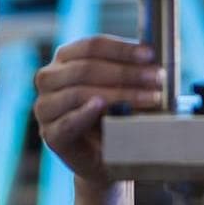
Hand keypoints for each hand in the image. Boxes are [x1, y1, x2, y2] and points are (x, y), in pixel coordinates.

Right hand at [33, 35, 164, 183]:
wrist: (107, 158)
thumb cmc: (116, 116)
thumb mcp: (124, 86)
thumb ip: (133, 68)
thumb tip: (158, 50)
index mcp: (66, 58)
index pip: (92, 45)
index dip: (123, 49)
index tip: (150, 55)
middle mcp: (50, 78)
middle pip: (86, 68)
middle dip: (126, 72)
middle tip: (156, 79)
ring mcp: (46, 106)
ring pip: (78, 92)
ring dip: (117, 94)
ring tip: (147, 98)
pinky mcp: (51, 133)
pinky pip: (66, 122)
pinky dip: (84, 114)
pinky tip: (101, 106)